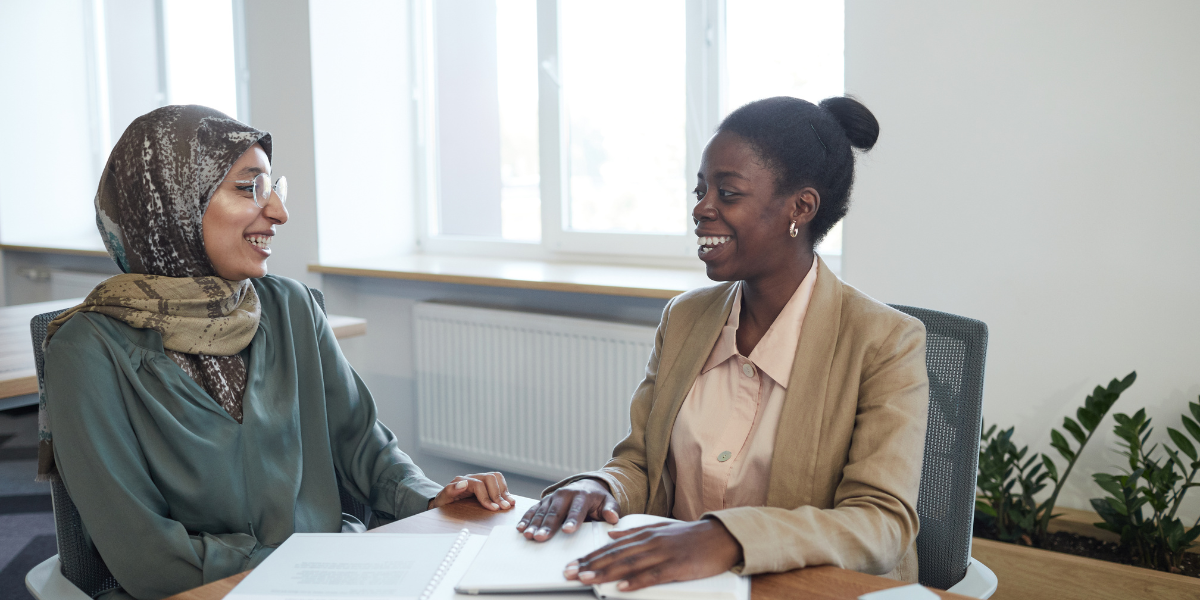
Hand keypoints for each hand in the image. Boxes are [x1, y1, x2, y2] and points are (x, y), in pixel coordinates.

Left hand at [427, 472, 514, 510]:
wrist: (443, 503)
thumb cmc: (443, 503)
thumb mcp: (441, 500)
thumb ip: (449, 491)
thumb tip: (463, 483)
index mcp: (461, 480)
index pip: (478, 484)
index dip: (487, 497)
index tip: (494, 509)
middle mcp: (471, 477)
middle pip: (490, 478)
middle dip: (498, 494)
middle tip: (504, 508)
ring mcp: (479, 479)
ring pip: (496, 477)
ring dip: (504, 490)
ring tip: (509, 503)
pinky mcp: (485, 484)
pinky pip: (498, 481)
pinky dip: (505, 489)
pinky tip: (508, 499)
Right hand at [516, 478, 618, 540]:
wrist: (587, 485)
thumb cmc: (598, 500)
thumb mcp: (608, 502)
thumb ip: (612, 510)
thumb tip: (613, 517)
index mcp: (583, 496)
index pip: (577, 509)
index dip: (572, 520)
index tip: (567, 530)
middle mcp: (566, 494)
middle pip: (556, 512)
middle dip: (548, 525)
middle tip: (541, 538)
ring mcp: (553, 497)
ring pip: (542, 512)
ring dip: (534, 524)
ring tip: (528, 536)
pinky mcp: (544, 501)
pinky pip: (533, 510)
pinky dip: (526, 519)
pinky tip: (520, 528)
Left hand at [563, 519, 742, 591]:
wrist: (720, 537)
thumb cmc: (691, 537)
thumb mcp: (659, 529)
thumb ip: (634, 532)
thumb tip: (611, 536)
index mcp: (645, 534)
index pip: (611, 547)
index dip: (590, 556)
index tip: (573, 565)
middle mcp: (650, 542)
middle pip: (615, 555)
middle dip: (590, 565)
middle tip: (570, 573)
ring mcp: (663, 554)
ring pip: (629, 564)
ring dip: (606, 572)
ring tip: (587, 579)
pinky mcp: (676, 567)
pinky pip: (653, 575)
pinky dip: (636, 581)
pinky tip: (621, 587)